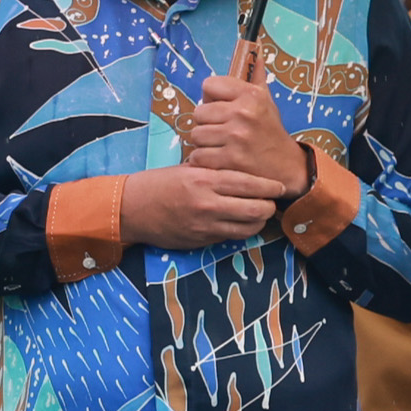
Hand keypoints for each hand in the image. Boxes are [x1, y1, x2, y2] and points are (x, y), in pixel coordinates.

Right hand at [113, 158, 288, 251]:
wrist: (131, 209)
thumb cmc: (159, 183)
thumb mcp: (187, 168)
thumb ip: (214, 171)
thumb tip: (244, 170)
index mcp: (204, 180)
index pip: (248, 184)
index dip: (269, 186)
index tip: (279, 186)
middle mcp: (207, 204)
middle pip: (255, 210)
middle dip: (268, 206)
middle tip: (271, 201)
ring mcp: (205, 226)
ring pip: (247, 229)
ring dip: (258, 222)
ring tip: (259, 213)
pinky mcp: (201, 241)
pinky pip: (230, 237)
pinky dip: (239, 230)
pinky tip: (239, 222)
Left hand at [175, 67, 297, 201]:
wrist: (286, 165)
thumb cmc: (270, 131)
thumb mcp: (266, 101)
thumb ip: (255, 76)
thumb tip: (255, 49)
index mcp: (251, 95)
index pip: (209, 85)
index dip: (211, 98)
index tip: (220, 107)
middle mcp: (243, 113)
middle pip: (198, 112)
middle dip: (206, 123)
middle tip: (220, 130)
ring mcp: (237, 137)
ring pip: (196, 135)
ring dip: (204, 143)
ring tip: (219, 145)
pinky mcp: (231, 159)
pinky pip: (199, 156)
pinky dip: (204, 160)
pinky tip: (217, 159)